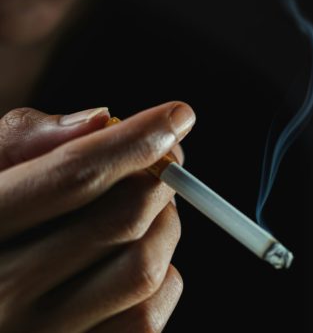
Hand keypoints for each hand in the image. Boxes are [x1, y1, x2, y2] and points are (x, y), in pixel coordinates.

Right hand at [0, 102, 195, 331]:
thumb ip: (24, 142)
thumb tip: (102, 120)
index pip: (72, 175)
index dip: (136, 139)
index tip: (178, 116)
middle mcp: (2, 295)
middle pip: (122, 218)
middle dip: (158, 179)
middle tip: (164, 163)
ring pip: (146, 268)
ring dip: (165, 227)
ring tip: (147, 211)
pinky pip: (149, 315)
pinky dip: (162, 278)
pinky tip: (132, 261)